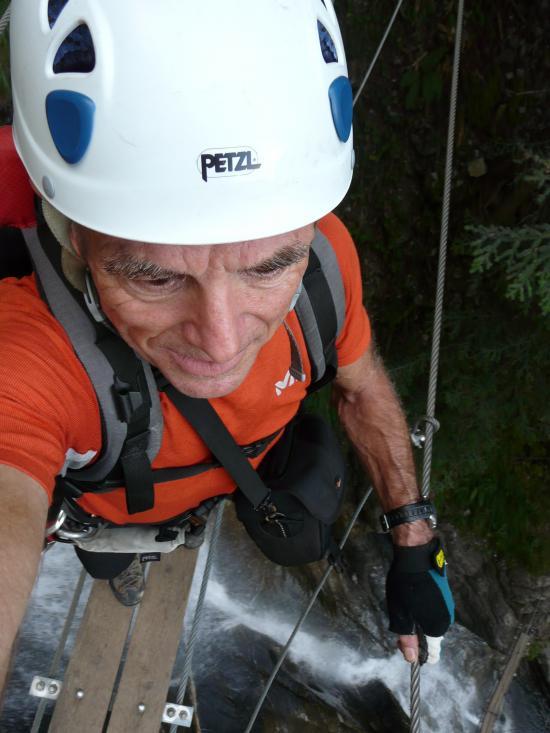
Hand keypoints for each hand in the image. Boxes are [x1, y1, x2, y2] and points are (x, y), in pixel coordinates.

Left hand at [386, 537, 453, 663]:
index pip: (433, 652)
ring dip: (419, 620)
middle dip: (416, 634)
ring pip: (431, 622)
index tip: (405, 645)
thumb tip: (412, 659)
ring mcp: (447, 605)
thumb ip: (407, 638)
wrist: (417, 556)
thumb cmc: (407, 586)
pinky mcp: (444, 594)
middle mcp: (447, 619)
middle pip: (431, 637)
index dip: (418, 652)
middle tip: (399, 621)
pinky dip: (423, 609)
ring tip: (404, 607)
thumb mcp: (401, 615)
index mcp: (437, 627)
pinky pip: (433, 610)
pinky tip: (412, 598)